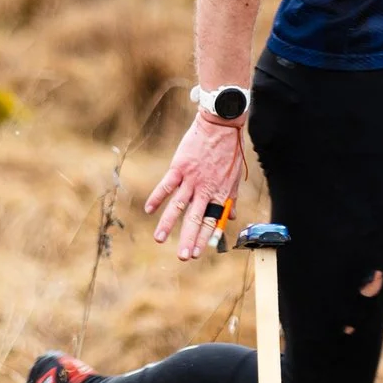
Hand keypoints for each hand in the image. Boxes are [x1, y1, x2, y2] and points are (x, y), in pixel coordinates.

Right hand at [147, 112, 246, 261]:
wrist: (221, 125)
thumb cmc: (229, 151)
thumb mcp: (234, 177)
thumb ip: (230, 199)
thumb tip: (231, 217)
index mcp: (220, 193)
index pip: (212, 221)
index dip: (204, 238)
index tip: (197, 253)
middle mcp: (205, 189)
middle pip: (196, 219)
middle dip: (188, 239)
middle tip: (182, 257)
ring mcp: (191, 178)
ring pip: (178, 206)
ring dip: (168, 224)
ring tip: (159, 239)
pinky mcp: (180, 167)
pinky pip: (166, 185)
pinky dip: (157, 197)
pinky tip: (149, 210)